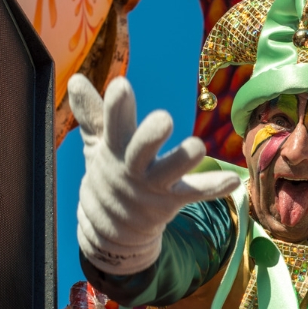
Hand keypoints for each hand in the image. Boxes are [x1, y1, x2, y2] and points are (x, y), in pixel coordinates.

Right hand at [69, 74, 240, 275]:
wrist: (110, 228)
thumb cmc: (108, 174)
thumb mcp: (97, 144)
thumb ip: (91, 113)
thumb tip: (74, 80)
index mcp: (114, 149)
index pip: (112, 125)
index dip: (116, 107)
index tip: (121, 85)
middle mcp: (132, 168)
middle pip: (139, 152)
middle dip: (149, 137)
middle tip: (163, 119)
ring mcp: (153, 186)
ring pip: (169, 173)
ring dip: (182, 161)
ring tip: (198, 146)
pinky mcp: (171, 202)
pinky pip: (194, 194)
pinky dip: (213, 188)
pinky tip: (233, 181)